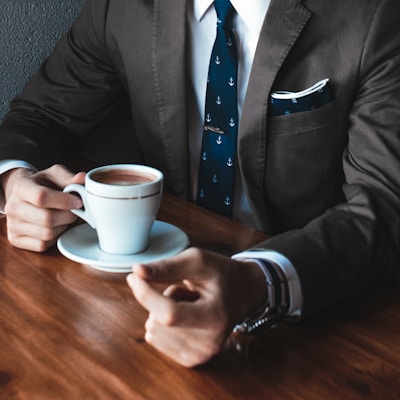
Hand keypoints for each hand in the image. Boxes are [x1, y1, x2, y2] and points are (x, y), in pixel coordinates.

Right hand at [1, 164, 84, 251]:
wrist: (24, 195)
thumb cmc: (42, 184)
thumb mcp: (54, 175)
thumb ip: (69, 177)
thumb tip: (83, 179)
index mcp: (21, 187)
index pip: (42, 197)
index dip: (64, 201)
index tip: (78, 201)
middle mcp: (13, 207)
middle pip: (47, 218)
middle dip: (68, 215)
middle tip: (74, 210)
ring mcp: (12, 225)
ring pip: (47, 233)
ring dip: (62, 226)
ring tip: (63, 217)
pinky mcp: (16, 239)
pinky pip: (43, 244)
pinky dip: (54, 237)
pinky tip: (55, 227)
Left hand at [127, 247, 266, 366]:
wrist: (243, 292)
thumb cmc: (221, 274)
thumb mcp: (198, 261)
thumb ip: (167, 267)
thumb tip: (137, 272)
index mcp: (215, 317)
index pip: (169, 314)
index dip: (146, 295)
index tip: (134, 277)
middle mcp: (209, 343)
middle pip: (157, 322)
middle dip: (163, 299)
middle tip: (188, 292)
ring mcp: (200, 355)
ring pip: (153, 330)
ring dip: (163, 311)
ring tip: (189, 303)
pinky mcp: (191, 360)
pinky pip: (155, 339)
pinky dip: (164, 324)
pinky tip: (186, 316)